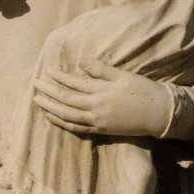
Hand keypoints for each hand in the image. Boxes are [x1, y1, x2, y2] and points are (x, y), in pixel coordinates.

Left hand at [32, 63, 173, 137]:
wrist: (158, 114)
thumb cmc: (143, 91)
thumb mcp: (123, 76)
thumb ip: (100, 70)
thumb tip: (80, 62)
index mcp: (100, 91)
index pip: (73, 83)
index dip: (58, 77)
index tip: (46, 71)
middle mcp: (95, 108)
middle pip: (65, 100)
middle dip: (48, 92)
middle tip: (35, 85)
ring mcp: (96, 121)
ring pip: (67, 116)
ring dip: (50, 108)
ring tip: (38, 101)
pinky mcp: (100, 130)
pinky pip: (76, 128)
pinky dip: (62, 123)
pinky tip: (52, 118)